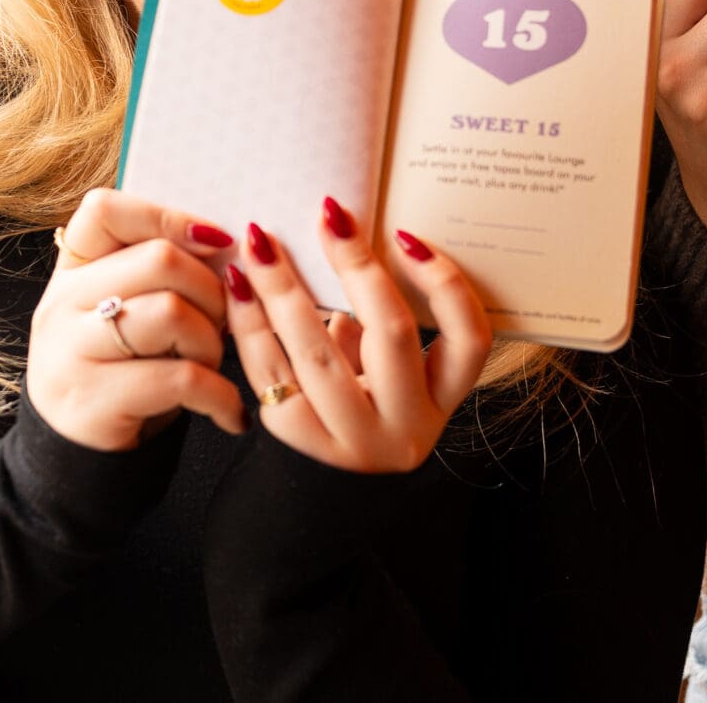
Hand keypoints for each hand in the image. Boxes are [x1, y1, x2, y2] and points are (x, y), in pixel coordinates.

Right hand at [29, 188, 247, 450]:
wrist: (73, 458)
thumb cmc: (121, 370)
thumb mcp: (121, 312)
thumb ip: (156, 273)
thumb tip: (233, 244)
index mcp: (72, 272)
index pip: (103, 211)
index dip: (168, 217)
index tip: (215, 241)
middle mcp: (61, 305)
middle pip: (159, 260)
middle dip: (213, 290)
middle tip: (225, 322)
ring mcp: (71, 353)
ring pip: (172, 313)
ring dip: (214, 342)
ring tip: (214, 365)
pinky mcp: (92, 401)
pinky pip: (181, 378)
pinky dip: (221, 395)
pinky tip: (229, 411)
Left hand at [221, 199, 492, 473]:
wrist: (326, 490)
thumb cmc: (366, 400)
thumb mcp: (391, 368)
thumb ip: (380, 321)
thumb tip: (346, 242)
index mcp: (444, 399)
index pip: (468, 339)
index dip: (443, 284)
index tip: (406, 235)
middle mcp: (409, 427)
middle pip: (392, 336)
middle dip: (356, 267)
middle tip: (327, 216)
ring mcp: (355, 442)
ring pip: (319, 355)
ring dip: (286, 288)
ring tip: (261, 242)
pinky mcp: (301, 443)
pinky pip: (271, 374)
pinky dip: (250, 325)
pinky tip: (237, 287)